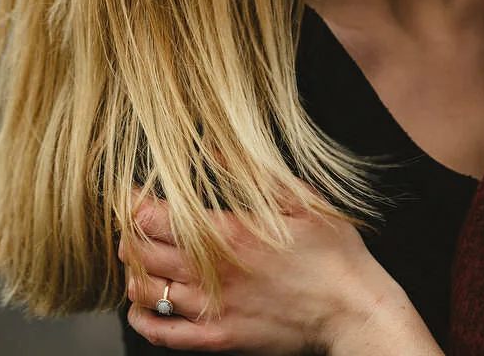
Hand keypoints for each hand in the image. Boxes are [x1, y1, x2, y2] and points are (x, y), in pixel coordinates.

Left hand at [120, 189, 441, 353]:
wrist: (353, 310)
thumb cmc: (334, 254)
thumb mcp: (301, 199)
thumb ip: (252, 172)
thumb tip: (213, 147)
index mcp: (228, 233)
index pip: (152, 217)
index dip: (132, 204)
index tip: (129, 195)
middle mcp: (211, 272)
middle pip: (140, 252)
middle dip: (129, 234)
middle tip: (134, 224)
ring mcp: (212, 309)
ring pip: (144, 291)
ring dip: (133, 272)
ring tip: (140, 260)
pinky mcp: (218, 338)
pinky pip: (161, 334)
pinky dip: (141, 319)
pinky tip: (143, 305)